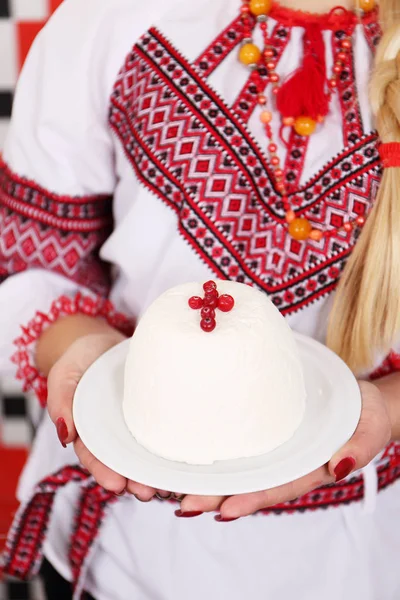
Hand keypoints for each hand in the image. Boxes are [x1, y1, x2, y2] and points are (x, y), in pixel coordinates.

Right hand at [47, 332, 157, 499]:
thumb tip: (65, 434)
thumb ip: (61, 402)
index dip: (104, 473)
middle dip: (135, 480)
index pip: (95, 458)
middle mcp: (113, 434)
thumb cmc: (78, 360)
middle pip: (124, 462)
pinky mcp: (154, 411)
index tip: (116, 485)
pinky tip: (184, 457)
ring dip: (155, 471)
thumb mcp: (64, 376)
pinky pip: (163, 430)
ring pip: (145, 453)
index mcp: (88, 432)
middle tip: (147, 491)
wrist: (103, 341)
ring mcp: (135, 424)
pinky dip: (172, 446)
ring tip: (168, 484)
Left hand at [178, 381, 391, 520]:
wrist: (356, 398)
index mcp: (305, 470)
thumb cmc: (364, 415)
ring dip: (200, 475)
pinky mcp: (258, 424)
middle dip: (212, 495)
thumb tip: (342, 465)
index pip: (275, 488)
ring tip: (168, 484)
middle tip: (181, 503)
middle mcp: (280, 462)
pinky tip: (180, 447)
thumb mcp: (370, 429)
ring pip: (231, 464)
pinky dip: (207, 444)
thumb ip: (360, 447)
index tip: (224, 510)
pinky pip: (231, 436)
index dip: (250, 499)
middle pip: (243, 482)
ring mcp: (267, 445)